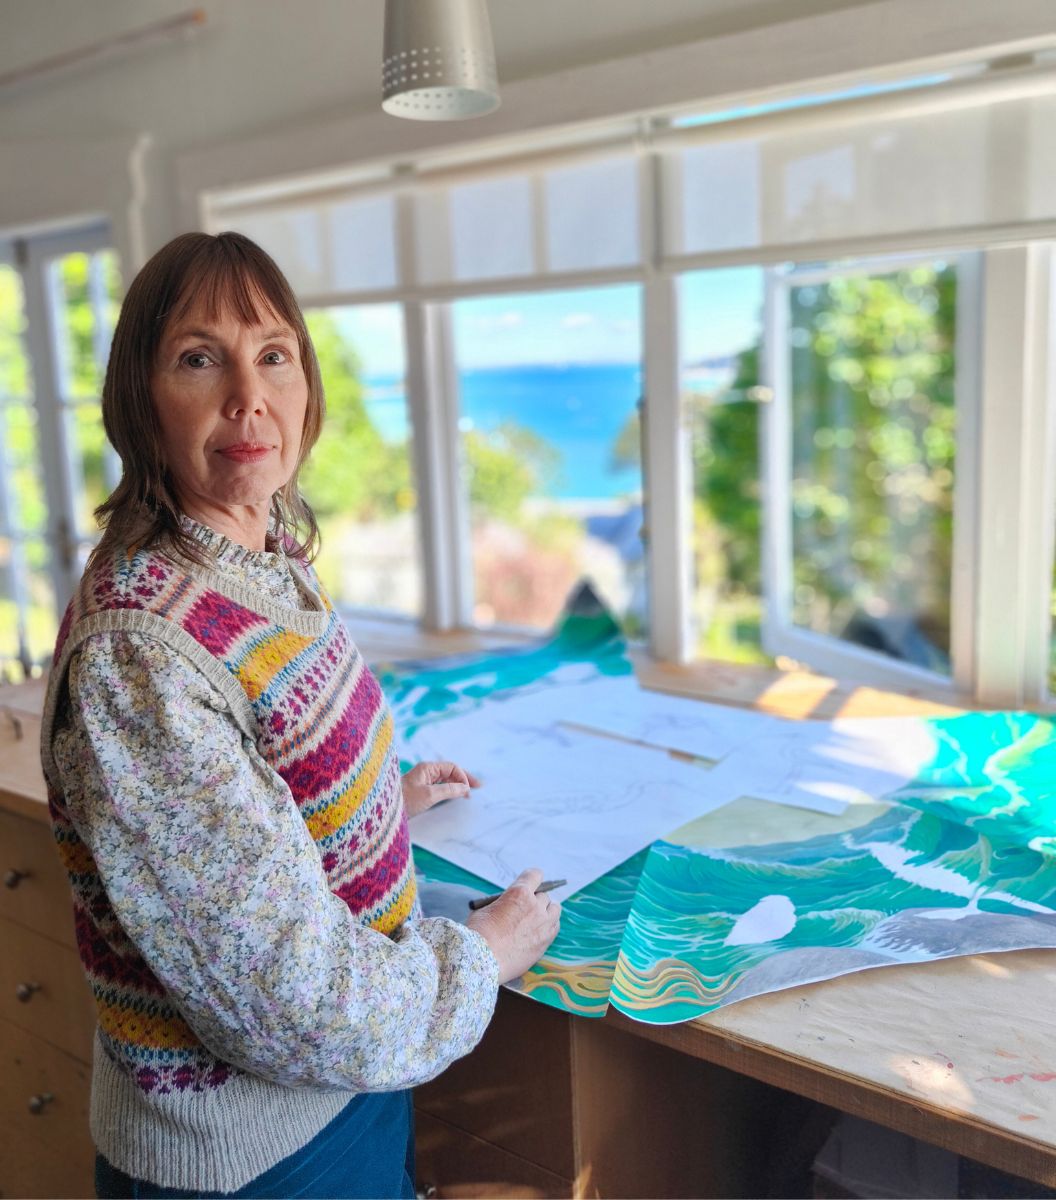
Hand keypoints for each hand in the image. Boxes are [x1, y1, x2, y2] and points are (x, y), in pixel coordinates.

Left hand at [402, 760, 480, 817]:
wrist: (383, 810)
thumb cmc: (404, 800)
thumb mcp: (429, 795)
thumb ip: (449, 790)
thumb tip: (465, 788)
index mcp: (428, 768)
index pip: (452, 767)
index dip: (462, 777)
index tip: (468, 791)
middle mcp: (426, 772)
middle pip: (450, 772)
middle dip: (464, 779)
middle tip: (479, 787)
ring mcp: (423, 780)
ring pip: (445, 779)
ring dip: (458, 785)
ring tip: (469, 793)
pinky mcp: (420, 790)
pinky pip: (439, 787)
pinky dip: (449, 790)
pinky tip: (455, 796)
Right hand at [466, 867, 560, 983]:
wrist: (482, 961)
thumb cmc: (479, 934)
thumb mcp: (487, 909)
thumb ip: (504, 903)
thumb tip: (510, 905)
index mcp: (519, 893)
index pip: (535, 875)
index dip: (531, 878)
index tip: (529, 883)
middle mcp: (535, 906)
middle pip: (544, 895)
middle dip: (535, 900)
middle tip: (525, 908)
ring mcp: (544, 925)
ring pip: (554, 910)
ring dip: (546, 911)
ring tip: (535, 919)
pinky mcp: (546, 942)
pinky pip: (554, 927)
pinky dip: (548, 927)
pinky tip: (537, 932)